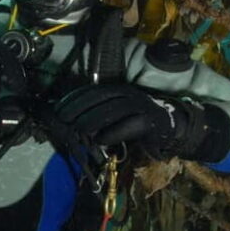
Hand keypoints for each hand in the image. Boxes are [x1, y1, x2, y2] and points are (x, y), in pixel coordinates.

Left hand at [53, 84, 185, 148]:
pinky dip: (112, 133)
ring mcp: (140, 107)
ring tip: (79, 130)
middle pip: (101, 98)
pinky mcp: (149, 122)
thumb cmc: (137, 122)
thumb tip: (72, 121)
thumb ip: (99, 113)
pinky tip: (99, 140)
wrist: (169, 128)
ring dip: (93, 120)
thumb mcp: (117, 114)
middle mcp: (130, 94)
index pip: (94, 90)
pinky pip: (128, 126)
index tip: (60, 108)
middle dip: (80, 109)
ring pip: (113, 110)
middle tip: (65, 120)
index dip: (76, 99)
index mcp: (120, 90)